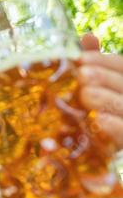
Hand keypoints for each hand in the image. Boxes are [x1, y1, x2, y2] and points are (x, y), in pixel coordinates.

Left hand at [78, 33, 122, 148]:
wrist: (111, 160)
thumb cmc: (106, 117)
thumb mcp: (103, 88)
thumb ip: (98, 65)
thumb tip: (88, 36)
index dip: (105, 62)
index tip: (81, 59)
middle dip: (105, 79)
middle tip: (82, 74)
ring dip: (108, 100)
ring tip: (86, 94)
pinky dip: (116, 128)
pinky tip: (99, 120)